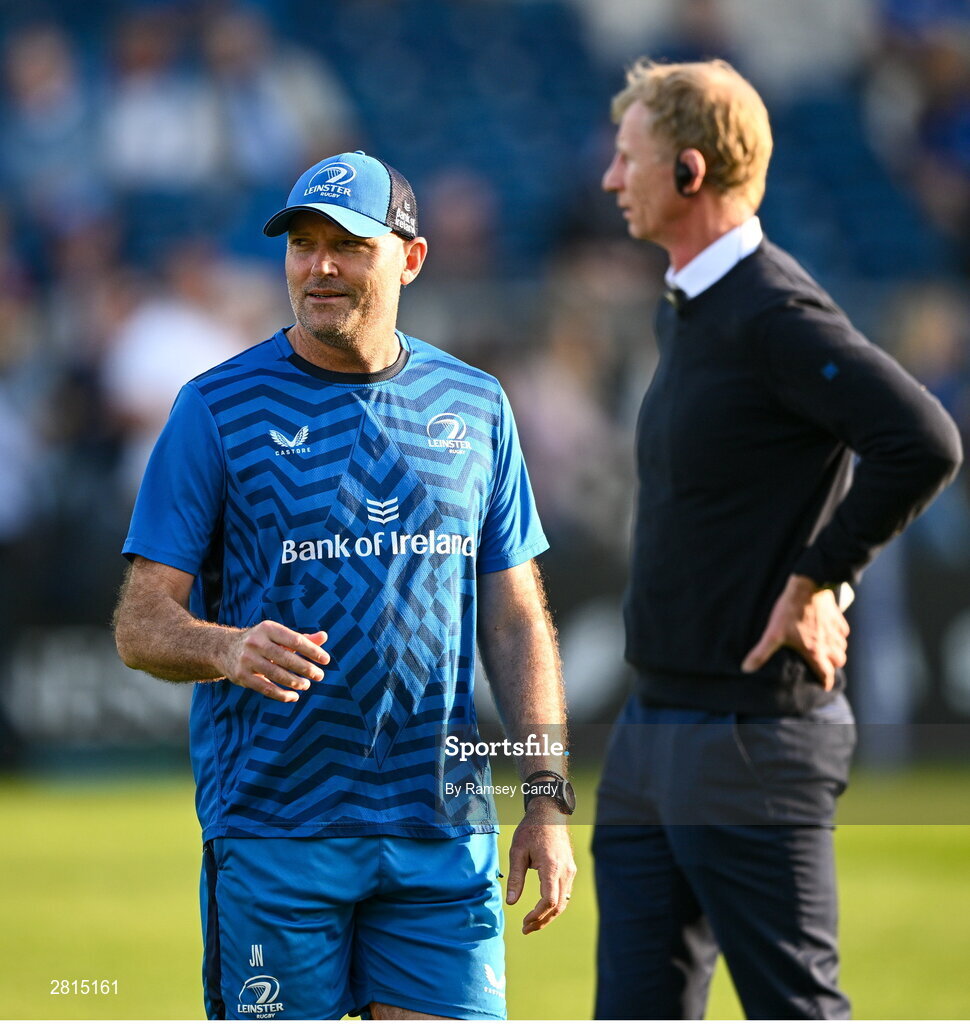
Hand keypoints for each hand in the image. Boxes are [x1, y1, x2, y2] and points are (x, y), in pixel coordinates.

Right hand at [220, 622, 329, 701]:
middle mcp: (256, 642)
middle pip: (286, 658)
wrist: (225, 649)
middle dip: (306, 668)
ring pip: (276, 674)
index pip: (295, 640)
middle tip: (320, 675)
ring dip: (295, 682)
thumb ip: (301, 638)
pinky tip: (294, 696)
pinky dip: (282, 695)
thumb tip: (324, 636)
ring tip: (307, 685)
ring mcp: (247, 659)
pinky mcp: (242, 676)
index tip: (326, 660)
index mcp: (268, 628)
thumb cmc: (261, 641)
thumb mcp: (278, 636)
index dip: (312, 651)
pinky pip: (265, 688)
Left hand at [505, 800, 575, 933]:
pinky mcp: (570, 869)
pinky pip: (565, 893)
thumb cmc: (531, 830)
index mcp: (551, 866)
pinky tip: (542, 909)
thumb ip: (515, 877)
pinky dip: (555, 905)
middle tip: (526, 929)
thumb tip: (510, 903)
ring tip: (532, 924)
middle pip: (558, 906)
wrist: (549, 814)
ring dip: (549, 916)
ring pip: (564, 902)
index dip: (537, 915)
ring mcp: (570, 871)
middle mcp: (565, 871)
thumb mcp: (517, 851)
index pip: (549, 900)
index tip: (524, 921)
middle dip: (542, 921)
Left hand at [742, 575, 848, 689]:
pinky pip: (843, 631)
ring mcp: (835, 629)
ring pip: (843, 647)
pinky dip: (839, 635)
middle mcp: (829, 643)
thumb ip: (761, 652)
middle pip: (839, 661)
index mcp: (815, 651)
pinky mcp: (837, 616)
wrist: (807, 586)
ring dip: (837, 651)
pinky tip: (830, 631)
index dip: (826, 682)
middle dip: (833, 666)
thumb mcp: (773, 633)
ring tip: (828, 650)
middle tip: (824, 666)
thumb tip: (746, 668)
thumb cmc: (790, 611)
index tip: (824, 687)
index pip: (826, 673)